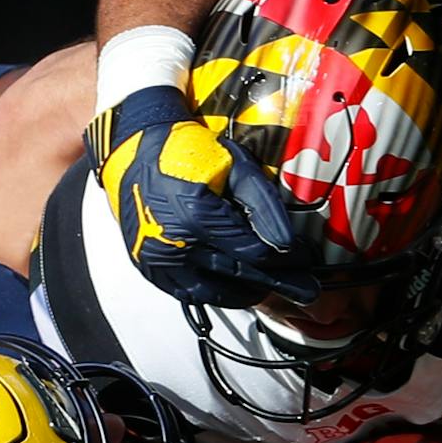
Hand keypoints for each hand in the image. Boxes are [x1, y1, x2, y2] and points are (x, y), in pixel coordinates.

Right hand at [85, 85, 318, 308]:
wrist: (134, 148)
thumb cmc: (187, 151)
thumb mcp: (235, 168)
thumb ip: (263, 205)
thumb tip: (286, 244)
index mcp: (197, 217)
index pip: (255, 253)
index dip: (286, 260)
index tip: (307, 260)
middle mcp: (175, 246)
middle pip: (239, 277)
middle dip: (279, 285)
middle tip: (306, 292)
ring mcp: (158, 260)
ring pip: (214, 293)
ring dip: (247, 294)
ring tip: (272, 289)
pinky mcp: (148, 267)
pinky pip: (188, 294)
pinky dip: (215, 293)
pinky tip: (236, 288)